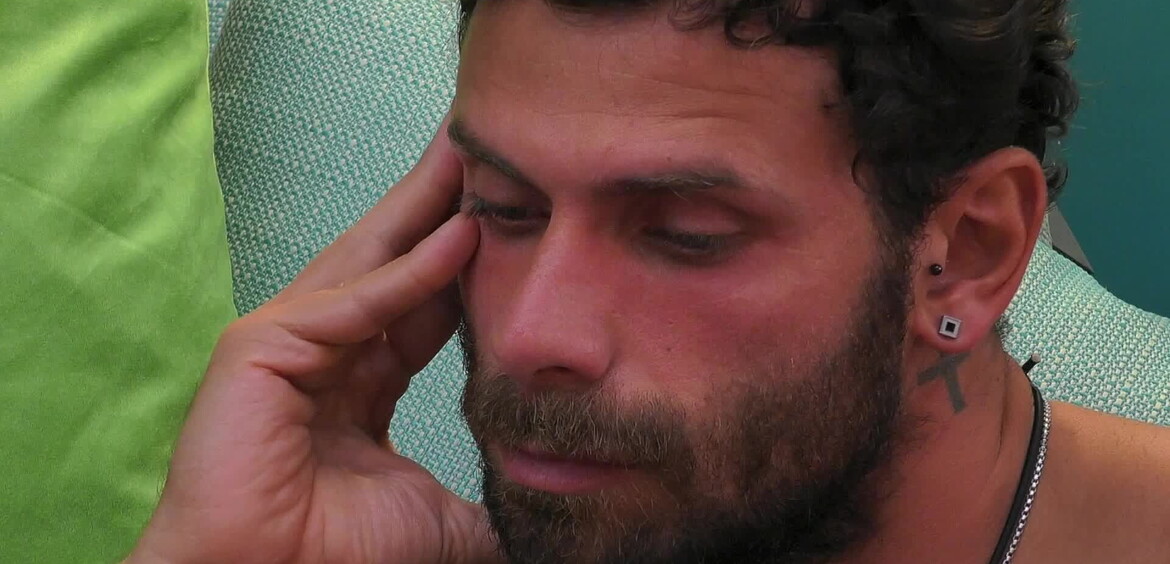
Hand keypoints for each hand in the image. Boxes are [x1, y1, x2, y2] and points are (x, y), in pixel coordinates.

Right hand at [129, 124, 499, 563]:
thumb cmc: (336, 559)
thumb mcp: (440, 517)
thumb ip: (489, 496)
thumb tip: (548, 504)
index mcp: (356, 382)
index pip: (424, 304)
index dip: (468, 260)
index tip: (517, 219)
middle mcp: (322, 351)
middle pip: (396, 262)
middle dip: (443, 206)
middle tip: (491, 149)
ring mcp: (288, 342)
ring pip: (373, 261)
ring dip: (429, 207)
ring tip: (478, 153)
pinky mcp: (262, 347)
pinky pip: (356, 305)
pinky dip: (411, 272)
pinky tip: (463, 235)